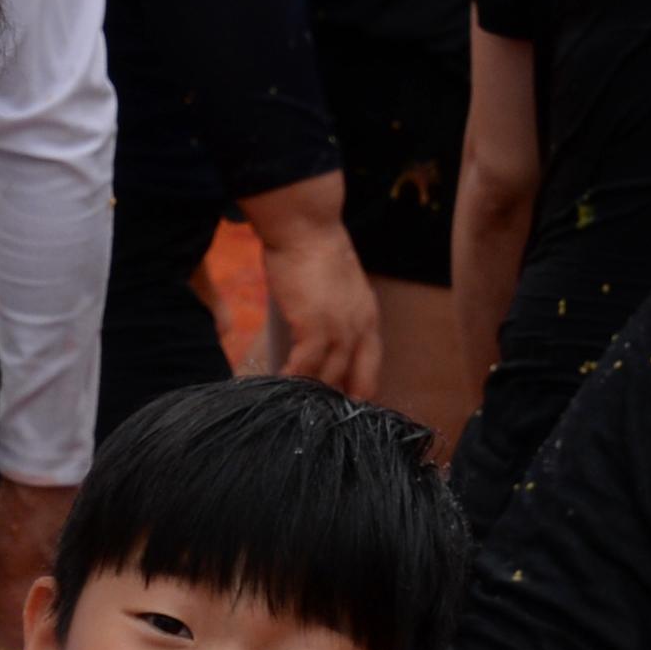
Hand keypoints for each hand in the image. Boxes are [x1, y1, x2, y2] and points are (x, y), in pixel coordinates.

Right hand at [239, 173, 381, 400]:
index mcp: (368, 316)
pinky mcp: (315, 328)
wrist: (305, 228)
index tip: (346, 408)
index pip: (371, 365)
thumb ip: (331, 312)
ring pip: (329, 378)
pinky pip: (305, 368)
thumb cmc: (311, 250)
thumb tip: (312, 330)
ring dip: (311, 396)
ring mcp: (340, 329)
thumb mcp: (333, 286)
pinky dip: (292, 381)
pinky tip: (279, 388)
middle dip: (338, 403)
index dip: (359, 389)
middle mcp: (361, 327)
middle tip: (321, 421)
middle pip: (355, 379)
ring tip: (294, 409)